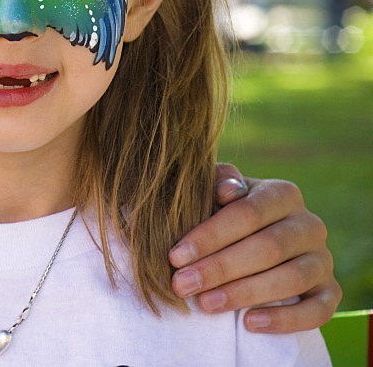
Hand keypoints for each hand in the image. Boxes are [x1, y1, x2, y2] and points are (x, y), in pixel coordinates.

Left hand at [168, 163, 340, 332]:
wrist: (253, 242)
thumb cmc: (226, 216)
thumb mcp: (216, 194)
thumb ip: (217, 183)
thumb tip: (226, 190)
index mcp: (282, 194)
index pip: (247, 213)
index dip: (210, 236)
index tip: (176, 256)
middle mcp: (309, 224)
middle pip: (268, 247)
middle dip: (220, 268)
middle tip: (183, 284)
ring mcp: (322, 259)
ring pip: (291, 278)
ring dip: (245, 293)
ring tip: (207, 303)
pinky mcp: (330, 291)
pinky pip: (318, 310)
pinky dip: (285, 319)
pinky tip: (249, 323)